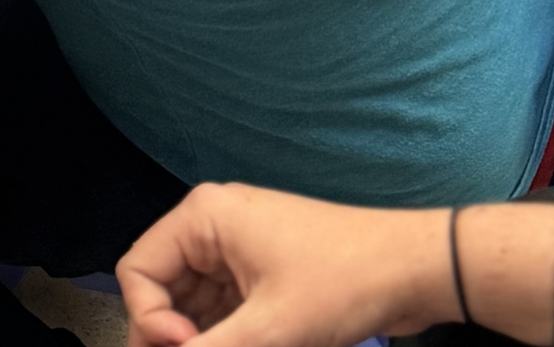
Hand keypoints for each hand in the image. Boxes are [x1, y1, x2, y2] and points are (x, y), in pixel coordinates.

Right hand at [119, 184, 453, 346]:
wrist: (415, 270)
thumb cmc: (343, 284)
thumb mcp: (271, 329)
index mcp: (203, 218)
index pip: (139, 270)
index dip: (150, 321)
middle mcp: (211, 225)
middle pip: (162, 288)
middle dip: (174, 335)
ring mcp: (237, 249)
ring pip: (193, 303)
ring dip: (204, 338)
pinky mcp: (261, 272)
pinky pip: (223, 307)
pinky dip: (227, 335)